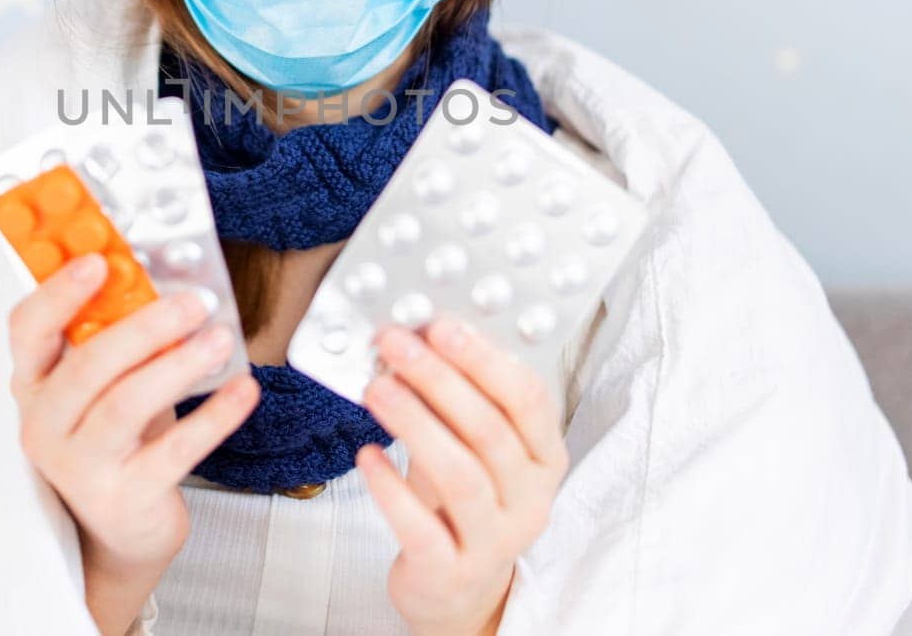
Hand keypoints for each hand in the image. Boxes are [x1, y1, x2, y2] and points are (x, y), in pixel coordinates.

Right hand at [7, 253, 260, 628]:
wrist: (117, 531)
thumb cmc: (115, 440)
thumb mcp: (104, 383)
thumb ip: (116, 333)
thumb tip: (159, 272)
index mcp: (34, 384)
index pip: (27, 330)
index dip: (58, 292)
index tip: (97, 259)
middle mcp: (46, 425)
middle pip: (85, 367)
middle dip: (142, 327)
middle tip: (192, 301)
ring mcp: (82, 467)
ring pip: (124, 406)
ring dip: (177, 366)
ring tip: (219, 340)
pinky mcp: (126, 498)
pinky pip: (174, 452)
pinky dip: (213, 417)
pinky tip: (243, 390)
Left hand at [355, 311, 567, 635]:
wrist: (457, 588)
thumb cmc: (464, 500)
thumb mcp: (476, 448)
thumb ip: (459, 399)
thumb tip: (415, 337)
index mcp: (545, 458)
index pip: (527, 399)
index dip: (484, 358)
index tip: (441, 323)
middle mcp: (531, 500)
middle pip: (490, 432)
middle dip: (440, 380)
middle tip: (397, 345)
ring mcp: (494, 542)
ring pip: (461, 476)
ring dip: (415, 424)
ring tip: (376, 388)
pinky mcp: (451, 573)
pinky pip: (422, 528)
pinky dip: (391, 488)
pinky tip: (366, 455)